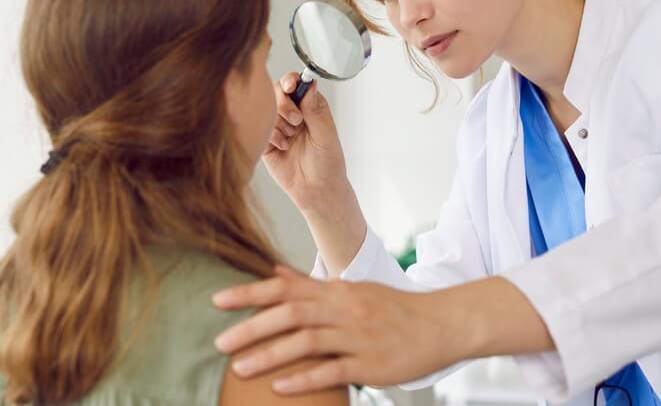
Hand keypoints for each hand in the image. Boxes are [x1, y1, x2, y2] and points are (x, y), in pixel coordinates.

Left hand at [212, 266, 461, 393]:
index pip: (286, 288)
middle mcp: (344, 309)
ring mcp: (358, 336)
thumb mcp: (352, 290)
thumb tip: (274, 272)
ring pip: (307, 341)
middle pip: (291, 313)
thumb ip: (310, 285)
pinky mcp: (372, 363)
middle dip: (252, 327)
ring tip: (240, 368)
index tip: (218, 301)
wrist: (442, 324)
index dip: (250, 293)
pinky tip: (281, 387)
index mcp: (337, 290)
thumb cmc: (393, 309)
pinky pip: (333, 370)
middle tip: (219, 342)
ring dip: (270, 354)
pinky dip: (305, 378)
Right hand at [263, 74, 348, 215]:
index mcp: (310, 106)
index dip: (290, 81)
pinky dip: (271, 136)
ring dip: (279, 123)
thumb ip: (316, 109)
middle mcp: (293, 112)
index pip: (295, 83)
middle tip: (296, 120)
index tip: (290, 87)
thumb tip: (311, 83)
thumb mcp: (326, 134)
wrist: (316, 190)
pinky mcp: (266, 140)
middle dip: (284, 104)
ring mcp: (278, 126)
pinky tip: (283, 148)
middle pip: (276, 91)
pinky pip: (260, 128)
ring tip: (291, 139)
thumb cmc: (328, 163)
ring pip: (266, 109)